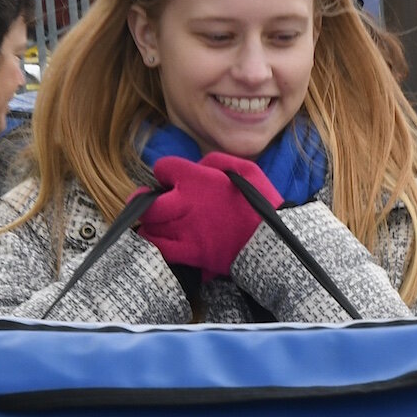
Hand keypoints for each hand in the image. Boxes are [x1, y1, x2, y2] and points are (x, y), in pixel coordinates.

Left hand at [137, 154, 283, 281]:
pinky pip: (161, 250)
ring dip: (151, 224)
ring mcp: (185, 231)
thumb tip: (196, 167)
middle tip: (150, 202)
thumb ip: (215, 162)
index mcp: (197, 180)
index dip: (166, 171)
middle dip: (144, 201)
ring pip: (150, 228)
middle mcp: (185, 204)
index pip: (163, 168)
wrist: (272, 241)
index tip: (173, 177)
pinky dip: (156, 245)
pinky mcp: (190, 254)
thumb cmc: (263, 202)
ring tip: (158, 223)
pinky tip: (162, 242)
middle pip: (148, 203)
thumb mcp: (246, 168)